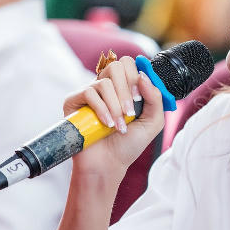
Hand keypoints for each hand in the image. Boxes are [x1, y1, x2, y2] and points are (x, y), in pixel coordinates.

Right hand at [64, 56, 163, 183]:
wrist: (108, 165)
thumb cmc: (128, 144)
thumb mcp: (152, 122)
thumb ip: (155, 98)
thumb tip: (143, 75)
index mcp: (124, 87)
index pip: (129, 64)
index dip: (136, 77)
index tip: (140, 99)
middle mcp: (106, 86)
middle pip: (117, 66)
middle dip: (127, 90)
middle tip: (130, 112)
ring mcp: (89, 93)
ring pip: (105, 82)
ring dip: (116, 106)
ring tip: (119, 125)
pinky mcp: (74, 101)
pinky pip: (89, 92)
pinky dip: (102, 109)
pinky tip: (106, 124)